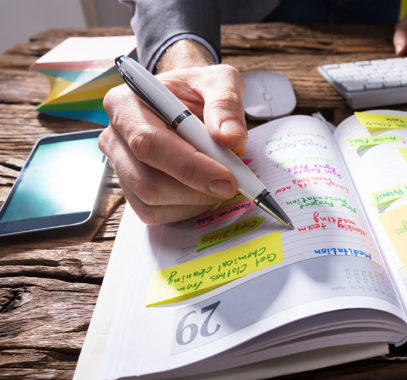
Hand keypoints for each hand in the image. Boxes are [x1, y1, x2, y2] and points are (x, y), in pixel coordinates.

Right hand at [100, 50, 246, 224]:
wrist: (187, 102)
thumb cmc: (198, 90)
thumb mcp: (220, 81)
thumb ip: (226, 103)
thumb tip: (231, 137)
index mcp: (125, 103)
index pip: (149, 143)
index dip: (190, 166)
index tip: (227, 179)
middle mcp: (115, 137)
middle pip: (147, 181)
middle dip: (195, 190)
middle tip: (232, 186)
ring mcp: (120, 167)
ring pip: (151, 202)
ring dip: (194, 201)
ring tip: (220, 181)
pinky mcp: (131, 190)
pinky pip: (155, 213)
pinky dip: (187, 209)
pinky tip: (204, 190)